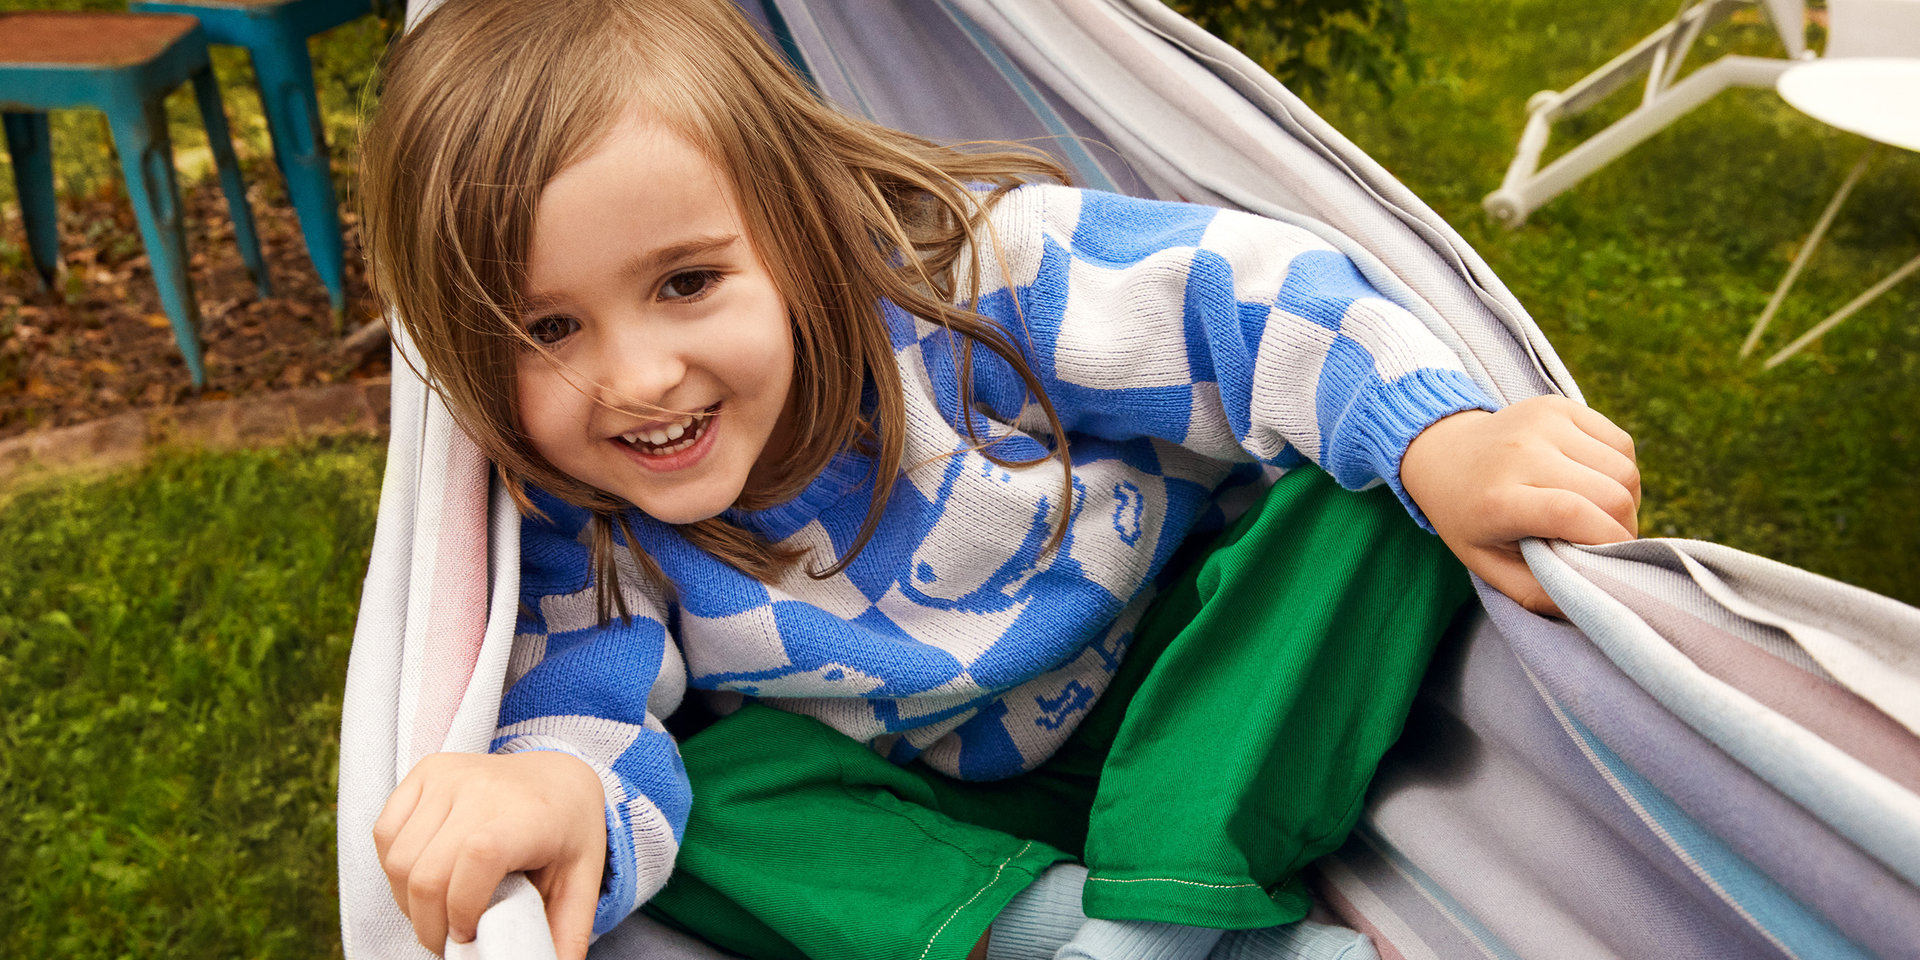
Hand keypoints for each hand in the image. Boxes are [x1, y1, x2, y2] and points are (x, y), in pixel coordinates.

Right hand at [373, 751, 607, 959]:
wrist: (558, 777)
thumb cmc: (569, 834)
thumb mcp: (583, 882)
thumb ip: (568, 932)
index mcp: (529, 815)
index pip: (478, 859)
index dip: (462, 909)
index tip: (470, 935)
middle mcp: (484, 787)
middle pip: (427, 872)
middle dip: (430, 924)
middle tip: (449, 940)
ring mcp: (449, 776)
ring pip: (398, 859)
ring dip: (408, 902)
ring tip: (436, 913)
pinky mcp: (425, 772)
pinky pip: (385, 833)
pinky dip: (393, 869)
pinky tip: (422, 879)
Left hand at [1401, 395, 1638, 617]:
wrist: (1442, 452)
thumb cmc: (1469, 518)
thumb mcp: (1487, 565)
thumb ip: (1538, 591)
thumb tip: (1588, 607)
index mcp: (1498, 497)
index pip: (1573, 514)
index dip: (1608, 541)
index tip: (1611, 560)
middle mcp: (1521, 452)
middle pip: (1612, 495)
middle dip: (1622, 528)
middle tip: (1604, 542)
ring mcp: (1542, 422)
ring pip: (1625, 470)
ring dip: (1625, 500)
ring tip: (1597, 513)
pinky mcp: (1559, 405)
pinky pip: (1620, 443)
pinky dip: (1620, 470)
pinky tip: (1592, 482)